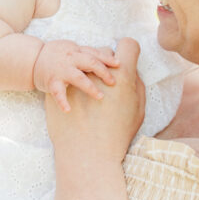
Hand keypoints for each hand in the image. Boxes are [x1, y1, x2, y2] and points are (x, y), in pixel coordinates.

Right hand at [33, 39, 118, 112]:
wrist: (31, 59)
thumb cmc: (56, 56)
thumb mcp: (73, 51)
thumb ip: (88, 56)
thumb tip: (112, 62)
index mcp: (77, 51)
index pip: (95, 53)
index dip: (107, 58)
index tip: (119, 65)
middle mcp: (70, 58)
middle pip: (90, 62)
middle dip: (103, 72)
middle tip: (113, 82)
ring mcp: (60, 69)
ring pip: (77, 77)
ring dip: (89, 87)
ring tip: (100, 97)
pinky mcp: (51, 81)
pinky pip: (58, 92)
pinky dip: (62, 101)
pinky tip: (68, 110)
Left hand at [44, 37, 144, 167]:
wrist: (86, 155)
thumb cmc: (117, 136)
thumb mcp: (138, 111)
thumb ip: (137, 86)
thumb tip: (131, 71)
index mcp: (122, 75)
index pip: (128, 44)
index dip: (130, 51)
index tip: (128, 59)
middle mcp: (98, 71)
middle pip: (104, 52)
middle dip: (107, 62)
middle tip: (108, 78)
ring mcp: (77, 76)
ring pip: (83, 61)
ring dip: (88, 69)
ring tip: (90, 84)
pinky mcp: (60, 86)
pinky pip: (68, 76)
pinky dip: (72, 82)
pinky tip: (76, 96)